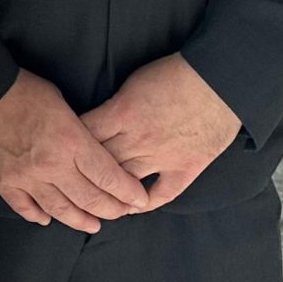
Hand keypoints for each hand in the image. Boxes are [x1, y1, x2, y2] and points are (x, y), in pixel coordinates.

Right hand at [0, 69, 148, 231]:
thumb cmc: (25, 90)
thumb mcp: (63, 104)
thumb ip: (80, 133)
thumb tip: (93, 151)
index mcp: (71, 142)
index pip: (109, 177)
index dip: (129, 193)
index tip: (140, 200)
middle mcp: (52, 165)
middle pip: (90, 199)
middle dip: (112, 210)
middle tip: (122, 213)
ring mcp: (27, 176)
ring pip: (61, 210)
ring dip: (81, 220)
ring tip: (93, 224)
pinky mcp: (4, 180)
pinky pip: (24, 207)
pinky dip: (38, 215)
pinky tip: (47, 218)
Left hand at [81, 53, 240, 209]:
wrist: (219, 82)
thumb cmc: (174, 74)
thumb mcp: (133, 83)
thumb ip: (115, 107)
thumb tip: (98, 121)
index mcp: (121, 114)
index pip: (84, 135)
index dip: (70, 144)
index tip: (63, 149)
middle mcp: (137, 140)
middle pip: (99, 162)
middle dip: (83, 171)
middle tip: (70, 180)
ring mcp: (162, 157)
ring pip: (125, 182)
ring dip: (109, 192)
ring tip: (96, 199)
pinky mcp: (185, 169)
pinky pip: (162, 194)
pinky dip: (144, 203)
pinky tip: (132, 207)